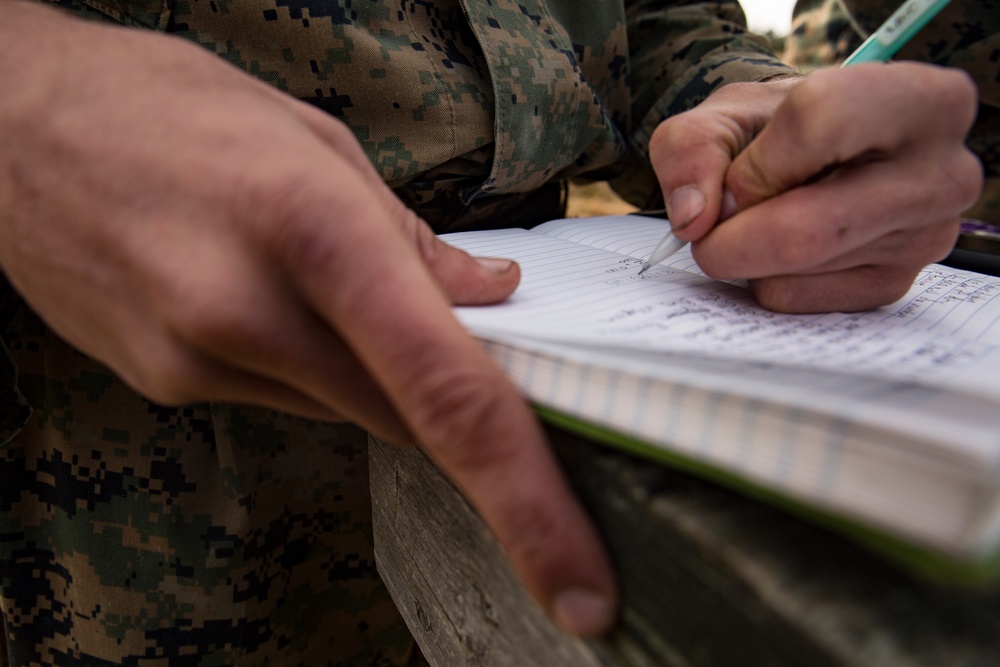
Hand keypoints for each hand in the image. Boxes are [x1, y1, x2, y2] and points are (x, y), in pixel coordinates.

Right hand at [0, 2, 614, 634]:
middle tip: (498, 395)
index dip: (525, 496)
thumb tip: (488, 301)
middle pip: (403, 419)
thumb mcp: (312, 141)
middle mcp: (246, 316)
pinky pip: (282, 400)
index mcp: (311, 228)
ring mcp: (194, 364)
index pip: (444, 388)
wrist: (6, 124)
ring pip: (345, 412)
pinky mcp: (164, 386)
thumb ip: (408, 237)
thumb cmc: (169, 106)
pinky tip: (284, 309)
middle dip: (461, 425)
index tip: (580, 585)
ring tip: (340, 293)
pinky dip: (315, 371)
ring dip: (378, 380)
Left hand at [649, 63, 982, 312]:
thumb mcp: (724, 114)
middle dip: (732, 236)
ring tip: (760, 221)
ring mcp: (922, 241)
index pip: (819, 122)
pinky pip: (794, 300)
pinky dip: (762, 280)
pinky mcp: (891, 288)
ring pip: (794, 270)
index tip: (734, 175)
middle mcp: (941, 174)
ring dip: (745, 256)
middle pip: (808, 227)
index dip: (754, 158)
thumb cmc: (778, 127)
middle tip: (710, 230)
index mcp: (920, 100)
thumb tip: (695, 219)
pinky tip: (782, 251)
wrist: (815, 157)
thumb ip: (691, 148)